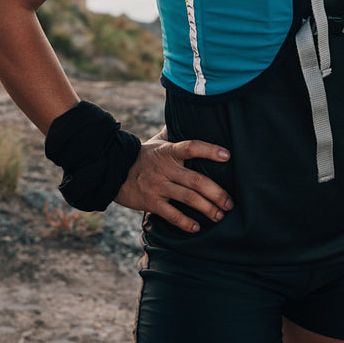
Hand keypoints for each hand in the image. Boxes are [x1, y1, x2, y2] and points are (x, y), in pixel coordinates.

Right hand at [113, 132, 232, 232]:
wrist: (113, 170)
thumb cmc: (141, 156)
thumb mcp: (157, 142)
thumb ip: (173, 133)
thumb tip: (186, 114)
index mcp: (169, 151)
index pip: (192, 147)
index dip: (210, 150)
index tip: (227, 156)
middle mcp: (165, 168)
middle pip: (197, 180)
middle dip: (217, 193)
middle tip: (230, 203)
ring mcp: (158, 186)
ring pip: (189, 198)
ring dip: (208, 209)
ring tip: (220, 215)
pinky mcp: (151, 202)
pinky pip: (172, 215)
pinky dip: (185, 223)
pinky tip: (196, 228)